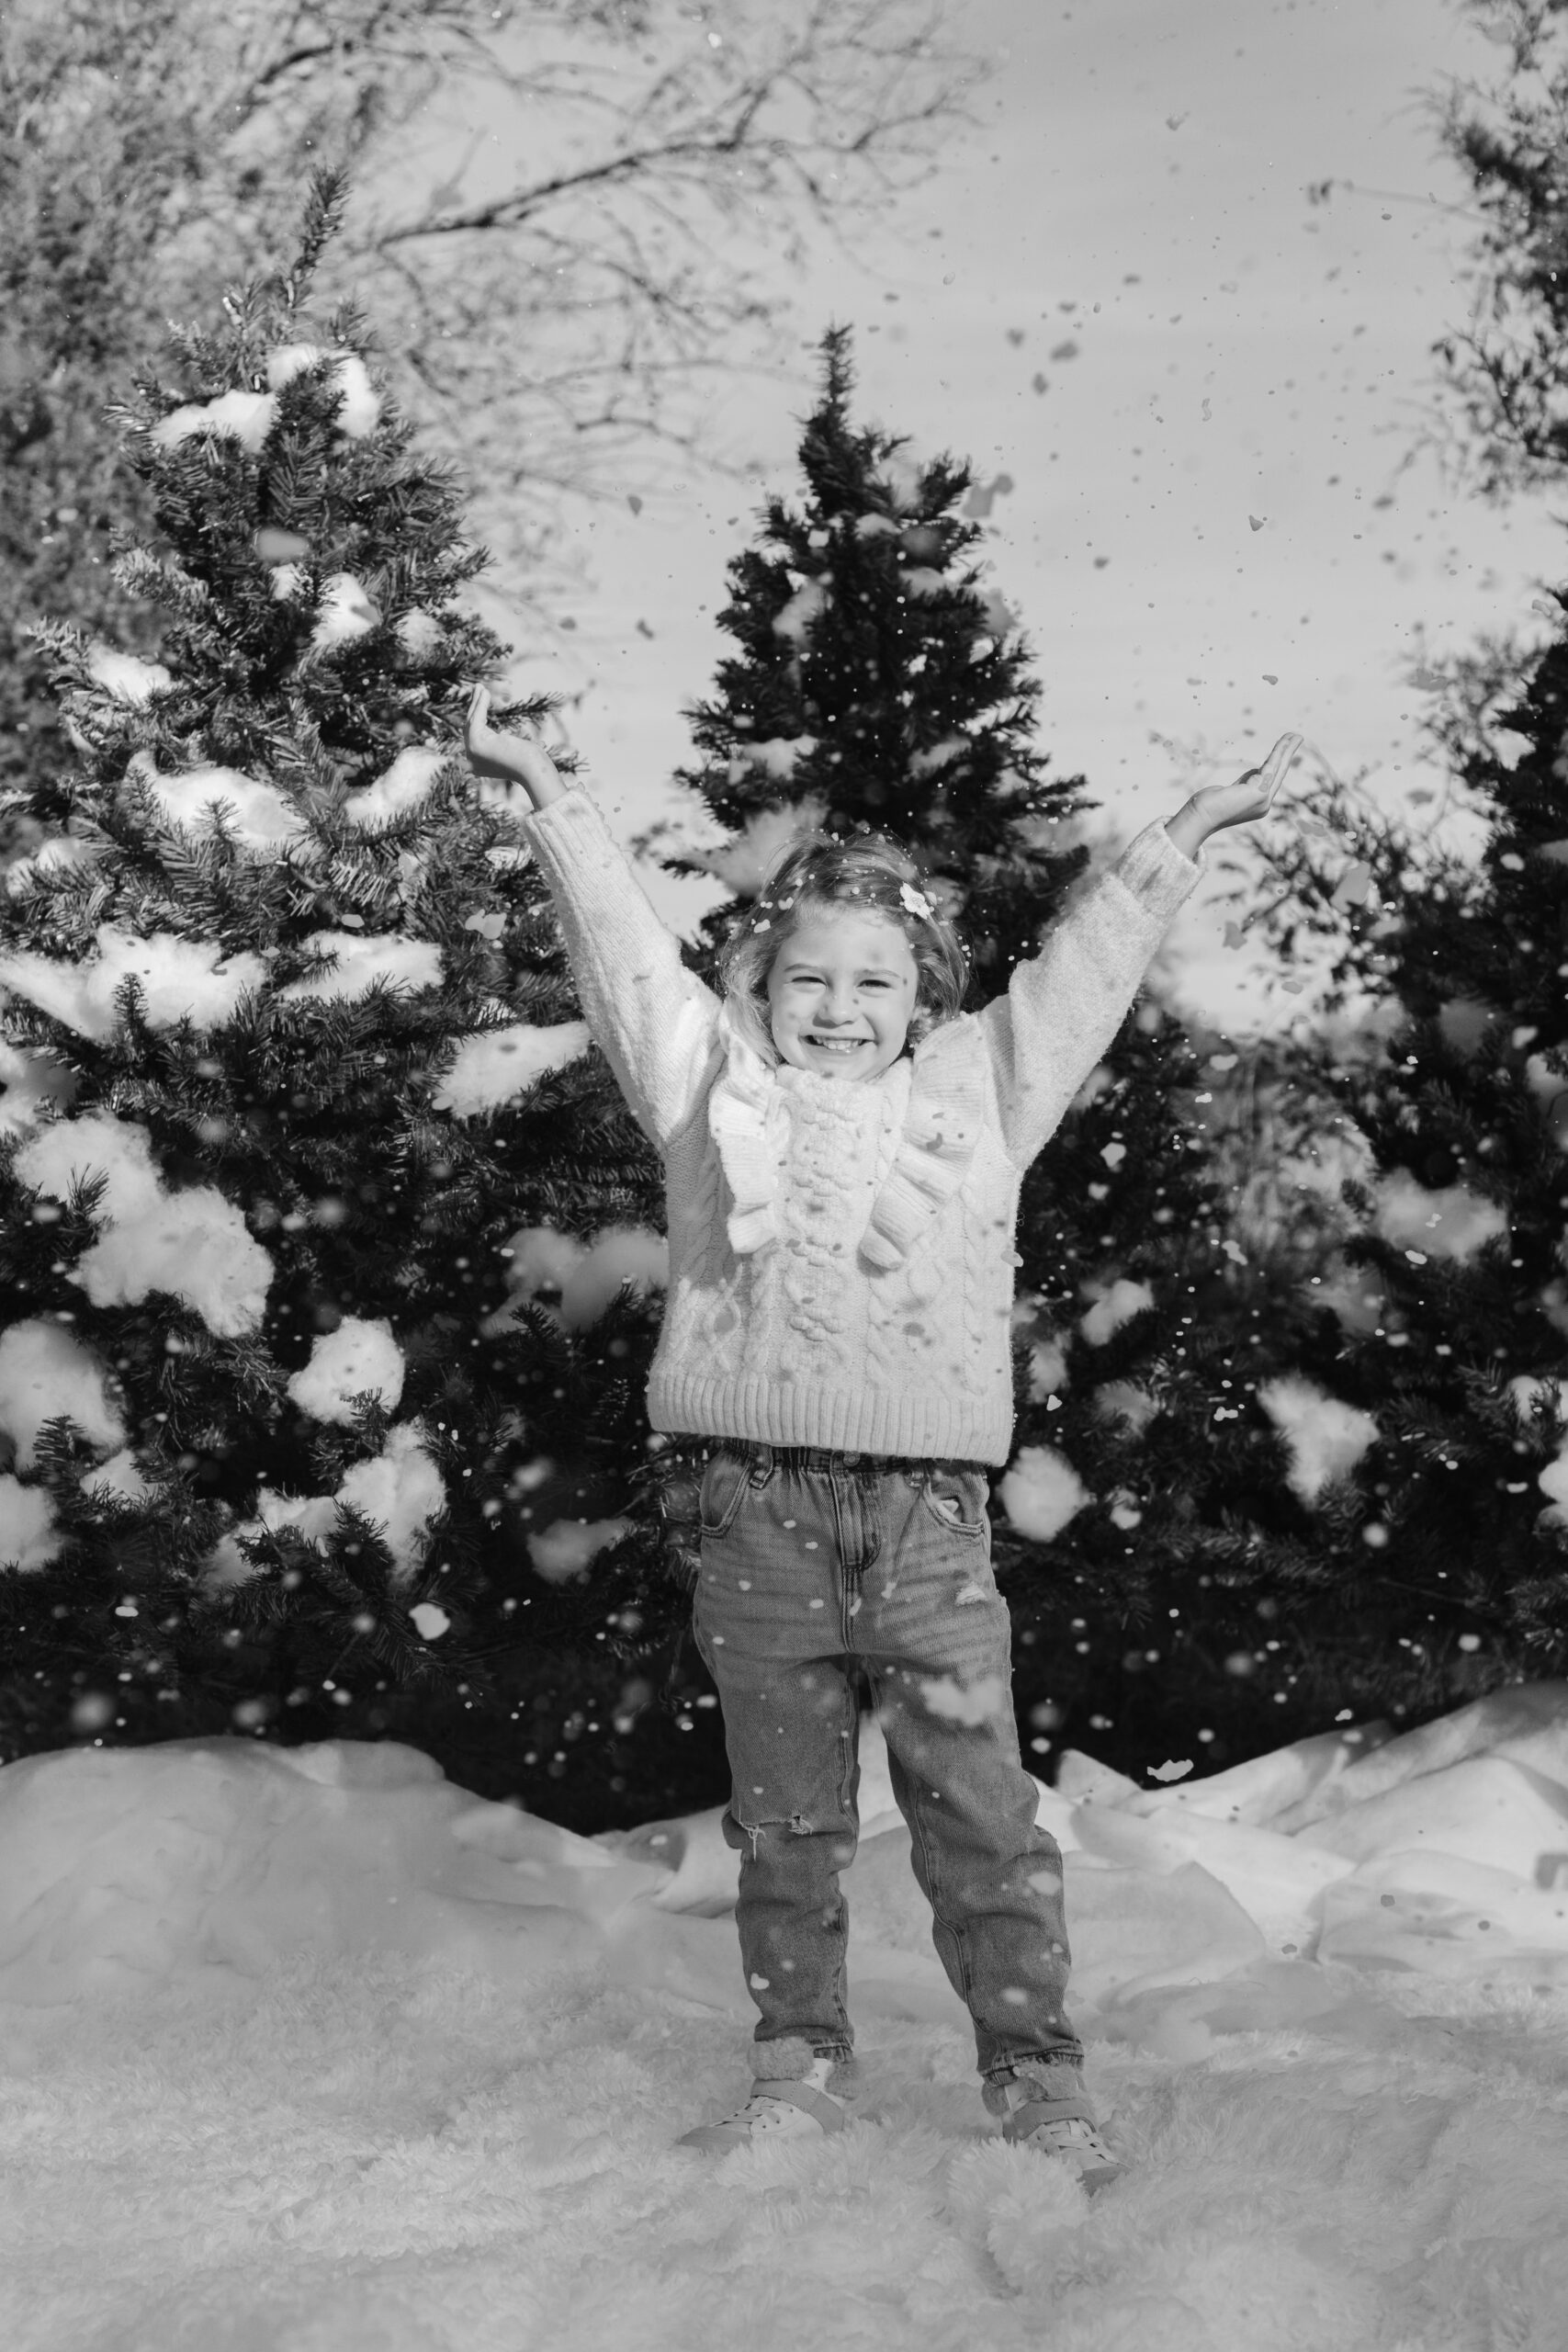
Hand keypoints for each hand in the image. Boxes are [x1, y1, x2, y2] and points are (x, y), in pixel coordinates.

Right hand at [464, 685, 564, 801]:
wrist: (534, 771)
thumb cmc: (533, 764)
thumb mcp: (519, 752)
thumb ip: (513, 747)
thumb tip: (511, 736)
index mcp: (481, 766)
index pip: (478, 738)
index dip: (480, 720)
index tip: (484, 705)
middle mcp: (473, 762)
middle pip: (471, 729)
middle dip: (475, 708)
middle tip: (480, 691)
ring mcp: (472, 754)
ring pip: (472, 722)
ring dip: (477, 702)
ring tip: (480, 687)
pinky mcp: (475, 743)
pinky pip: (476, 718)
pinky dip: (480, 704)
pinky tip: (484, 692)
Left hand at [1189, 732, 1302, 835]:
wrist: (1199, 818)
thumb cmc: (1208, 806)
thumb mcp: (1230, 791)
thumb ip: (1245, 783)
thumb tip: (1256, 772)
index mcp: (1257, 804)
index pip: (1270, 780)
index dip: (1276, 763)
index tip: (1282, 749)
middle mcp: (1264, 804)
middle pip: (1279, 773)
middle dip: (1288, 754)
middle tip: (1298, 737)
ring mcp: (1263, 800)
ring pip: (1278, 768)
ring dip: (1287, 749)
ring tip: (1296, 735)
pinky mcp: (1259, 793)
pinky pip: (1271, 766)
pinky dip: (1279, 752)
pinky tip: (1285, 742)